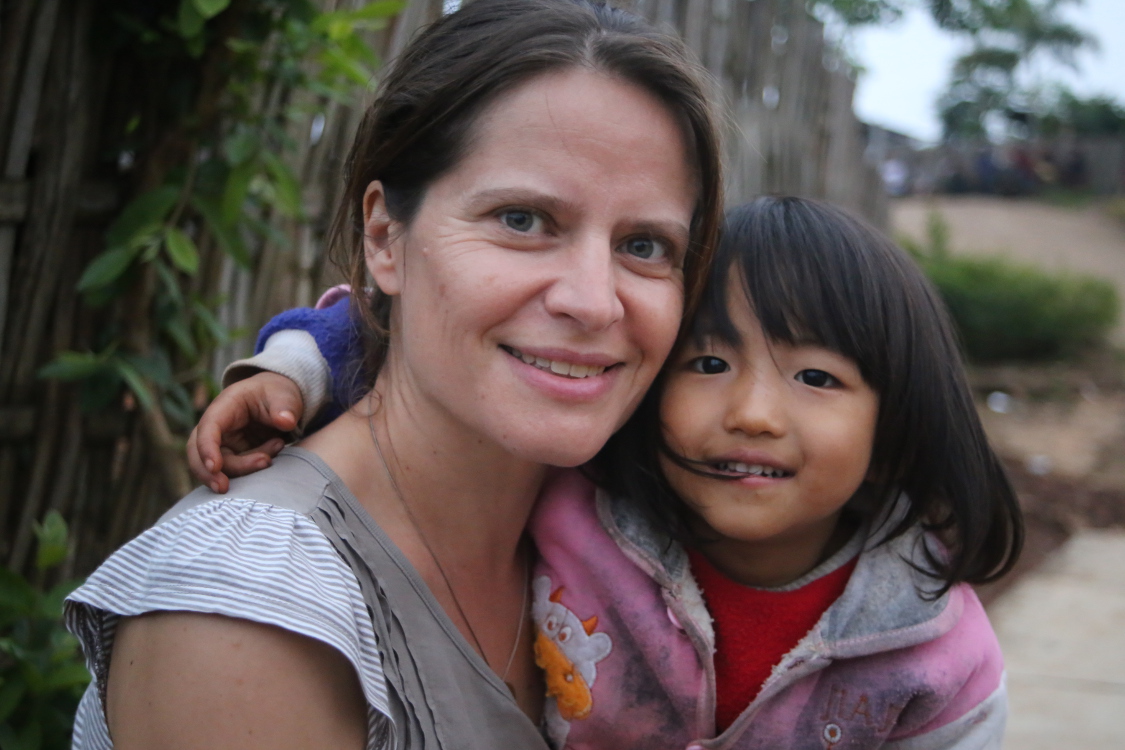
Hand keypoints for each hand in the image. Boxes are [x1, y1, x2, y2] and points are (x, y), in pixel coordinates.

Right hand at [187, 371, 304, 492]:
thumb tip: (286, 421)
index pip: (208, 427)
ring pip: (219, 467)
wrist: (280, 403)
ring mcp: (223, 445)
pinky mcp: (233, 458)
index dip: (207, 447)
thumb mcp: (284, 395)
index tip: (214, 467)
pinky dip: (251, 471)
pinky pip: (235, 472)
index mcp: (225, 406)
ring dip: (244, 469)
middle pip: (199, 453)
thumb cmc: (278, 395)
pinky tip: (271, 457)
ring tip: (274, 451)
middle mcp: (218, 428)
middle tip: (225, 488)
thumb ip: (285, 407)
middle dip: (209, 473)